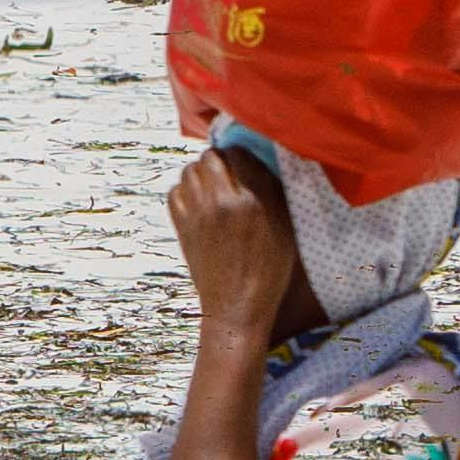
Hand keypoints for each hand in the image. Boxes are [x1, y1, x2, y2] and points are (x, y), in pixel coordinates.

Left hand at [167, 142, 304, 343]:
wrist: (237, 306)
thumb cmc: (268, 269)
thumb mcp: (285, 226)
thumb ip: (272, 189)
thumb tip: (259, 159)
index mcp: (253, 200)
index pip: (239, 152)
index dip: (242, 155)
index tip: (245, 163)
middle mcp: (222, 202)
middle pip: (210, 157)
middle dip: (219, 161)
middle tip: (228, 174)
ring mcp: (198, 214)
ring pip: (189, 171)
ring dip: (200, 174)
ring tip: (212, 187)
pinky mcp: (181, 226)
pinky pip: (174, 192)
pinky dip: (184, 192)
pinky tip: (198, 203)